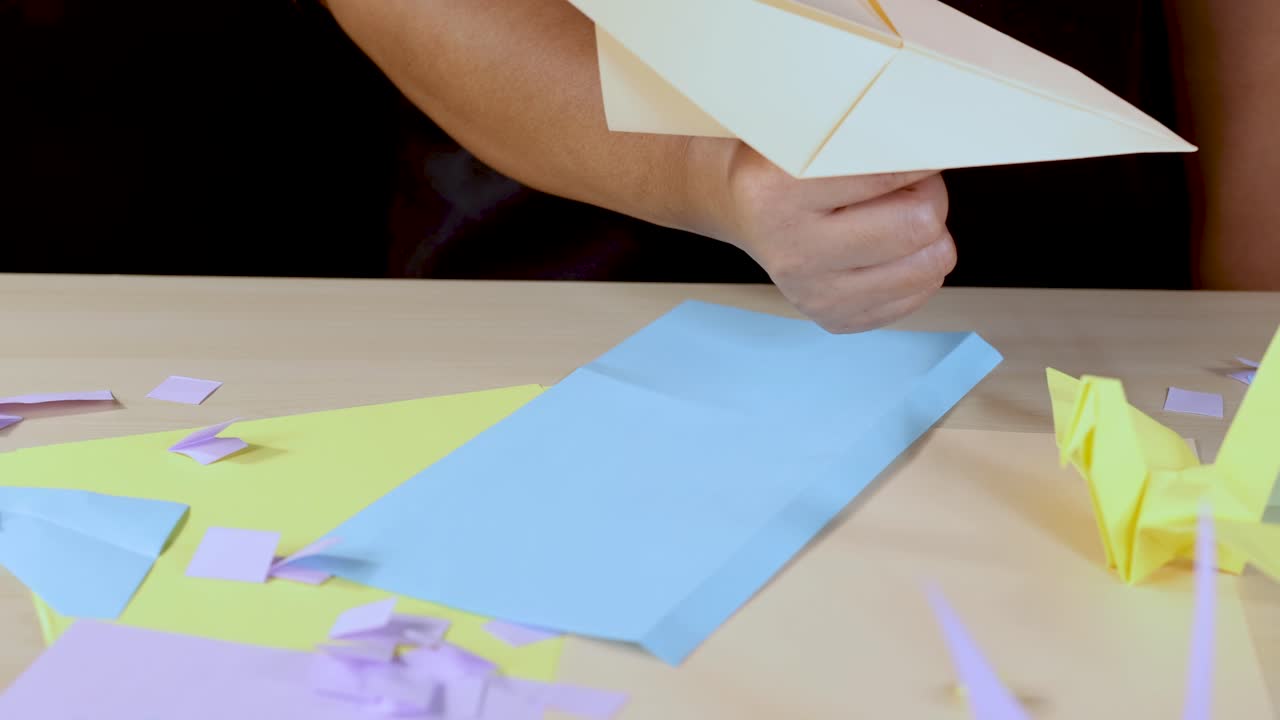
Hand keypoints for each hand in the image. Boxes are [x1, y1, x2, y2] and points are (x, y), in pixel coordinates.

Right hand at [684, 139, 955, 332]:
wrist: (745, 212)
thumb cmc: (785, 167)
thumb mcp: (805, 135)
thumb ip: (858, 135)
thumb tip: (933, 137)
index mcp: (782, 193)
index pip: (888, 173)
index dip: (923, 158)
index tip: (930, 148)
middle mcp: (796, 251)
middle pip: (919, 224)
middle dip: (928, 197)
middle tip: (910, 186)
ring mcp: (815, 293)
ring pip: (928, 265)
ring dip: (928, 237)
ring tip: (900, 217)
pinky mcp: (834, 318)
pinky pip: (918, 295)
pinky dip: (915, 268)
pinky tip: (888, 250)